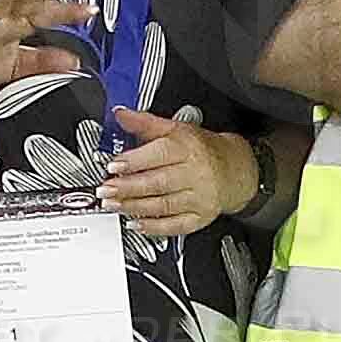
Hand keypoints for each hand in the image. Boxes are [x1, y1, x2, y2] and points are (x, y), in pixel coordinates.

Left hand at [100, 105, 250, 234]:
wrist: (235, 169)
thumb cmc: (202, 149)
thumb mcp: (175, 129)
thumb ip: (145, 123)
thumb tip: (121, 114)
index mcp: (188, 149)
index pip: (159, 155)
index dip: (134, 161)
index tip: (113, 166)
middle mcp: (195, 174)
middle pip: (158, 183)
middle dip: (127, 188)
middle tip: (105, 191)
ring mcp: (199, 198)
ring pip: (163, 205)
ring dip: (133, 207)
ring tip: (112, 205)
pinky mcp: (201, 217)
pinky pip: (176, 225)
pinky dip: (154, 227)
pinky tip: (136, 224)